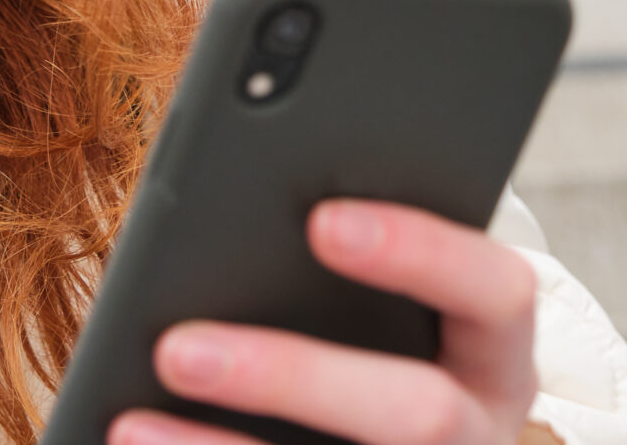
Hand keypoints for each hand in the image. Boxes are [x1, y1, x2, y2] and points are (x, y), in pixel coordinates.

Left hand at [113, 201, 540, 444]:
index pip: (496, 288)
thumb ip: (330, 258)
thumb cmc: (368, 344)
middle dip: (291, 376)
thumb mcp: (377, 307)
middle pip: (419, 411)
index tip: (320, 221)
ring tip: (130, 424)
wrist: (381, 440)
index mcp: (495, 352)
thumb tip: (232, 204)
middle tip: (175, 349)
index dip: (419, 252)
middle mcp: (479, 430)